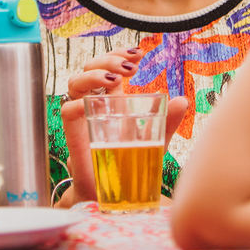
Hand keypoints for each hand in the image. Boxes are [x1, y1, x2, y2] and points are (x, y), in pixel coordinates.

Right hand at [55, 47, 188, 206]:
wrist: (116, 197)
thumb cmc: (131, 165)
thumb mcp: (155, 141)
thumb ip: (167, 122)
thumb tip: (182, 100)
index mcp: (112, 99)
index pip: (108, 66)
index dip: (118, 54)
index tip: (139, 53)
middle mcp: (95, 104)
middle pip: (89, 68)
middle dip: (106, 59)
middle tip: (130, 67)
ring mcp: (83, 119)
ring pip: (73, 84)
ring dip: (91, 75)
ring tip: (114, 78)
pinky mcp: (74, 137)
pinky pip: (67, 113)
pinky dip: (77, 104)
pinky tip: (94, 104)